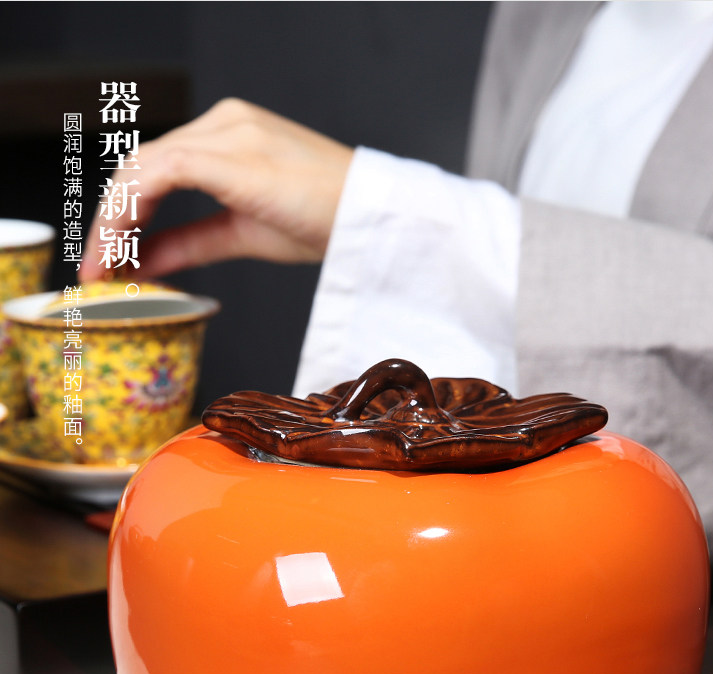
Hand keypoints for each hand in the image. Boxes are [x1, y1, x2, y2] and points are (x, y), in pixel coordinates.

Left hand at [79, 98, 353, 280]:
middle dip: (109, 221)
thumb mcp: (242, 235)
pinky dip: (130, 213)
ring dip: (112, 221)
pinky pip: (158, 176)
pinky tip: (120, 248)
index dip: (122, 215)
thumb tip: (145, 264)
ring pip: (140, 168)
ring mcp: (226, 132)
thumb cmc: (325, 223)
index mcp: (229, 135)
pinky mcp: (230, 154)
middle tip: (96, 270)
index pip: (155, 169)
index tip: (109, 259)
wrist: (373, 218)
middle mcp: (223, 123)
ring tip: (102, 268)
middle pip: (139, 166)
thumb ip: (189, 243)